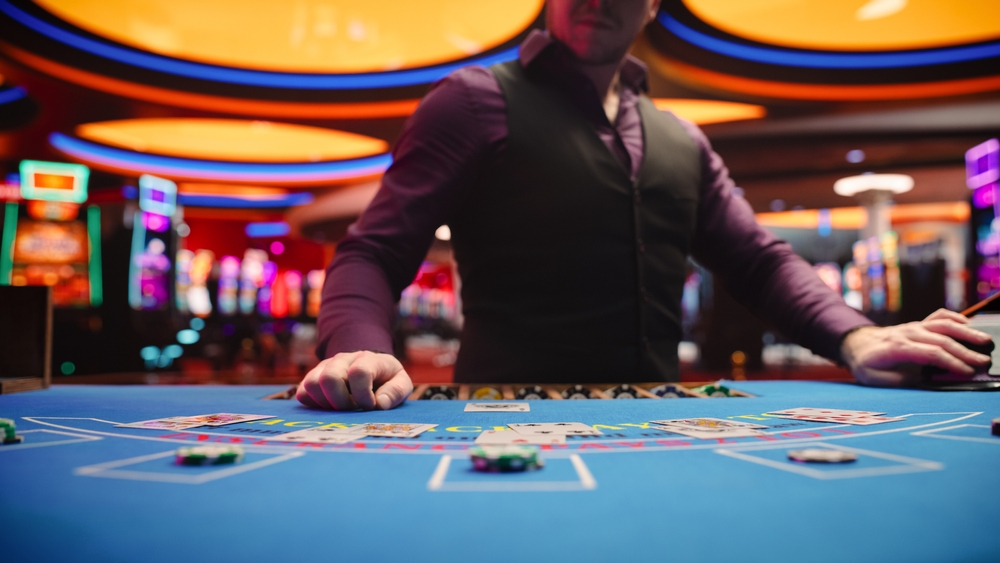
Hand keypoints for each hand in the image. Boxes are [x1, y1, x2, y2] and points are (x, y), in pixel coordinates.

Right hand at [296, 351, 413, 410]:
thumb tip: (380, 404)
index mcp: (368, 359)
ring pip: (311, 384)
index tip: (371, 405)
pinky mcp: (313, 378)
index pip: (358, 372)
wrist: (370, 367)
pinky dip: (315, 405)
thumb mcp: (401, 383)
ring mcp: (325, 367)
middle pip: (329, 378)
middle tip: (353, 408)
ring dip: (326, 403)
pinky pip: (303, 393)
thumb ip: (396, 392)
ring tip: (341, 408)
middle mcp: (343, 359)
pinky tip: (330, 407)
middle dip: (341, 401)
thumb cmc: (386, 379)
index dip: (364, 395)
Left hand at [841, 309, 991, 386]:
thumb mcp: (873, 378)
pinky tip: (969, 324)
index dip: (950, 362)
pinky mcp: (919, 324)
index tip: (967, 372)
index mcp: (897, 348)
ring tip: (985, 341)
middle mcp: (908, 333)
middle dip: (964, 352)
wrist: (857, 343)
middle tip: (984, 362)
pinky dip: (954, 318)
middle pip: (941, 340)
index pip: (930, 353)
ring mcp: (914, 326)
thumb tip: (922, 380)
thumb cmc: (866, 363)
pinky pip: (938, 316)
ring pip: (943, 325)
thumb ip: (897, 380)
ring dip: (966, 333)